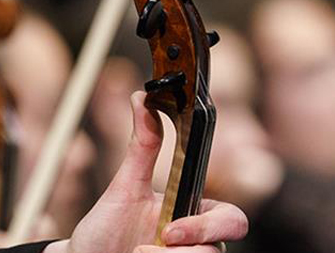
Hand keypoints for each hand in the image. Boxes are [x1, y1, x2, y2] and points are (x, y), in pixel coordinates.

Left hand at [44, 91, 247, 252]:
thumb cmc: (103, 230)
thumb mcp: (123, 188)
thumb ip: (142, 146)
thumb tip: (143, 98)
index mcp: (194, 214)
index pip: (231, 219)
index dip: (208, 226)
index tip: (169, 231)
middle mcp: (197, 243)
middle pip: (218, 250)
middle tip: (144, 251)